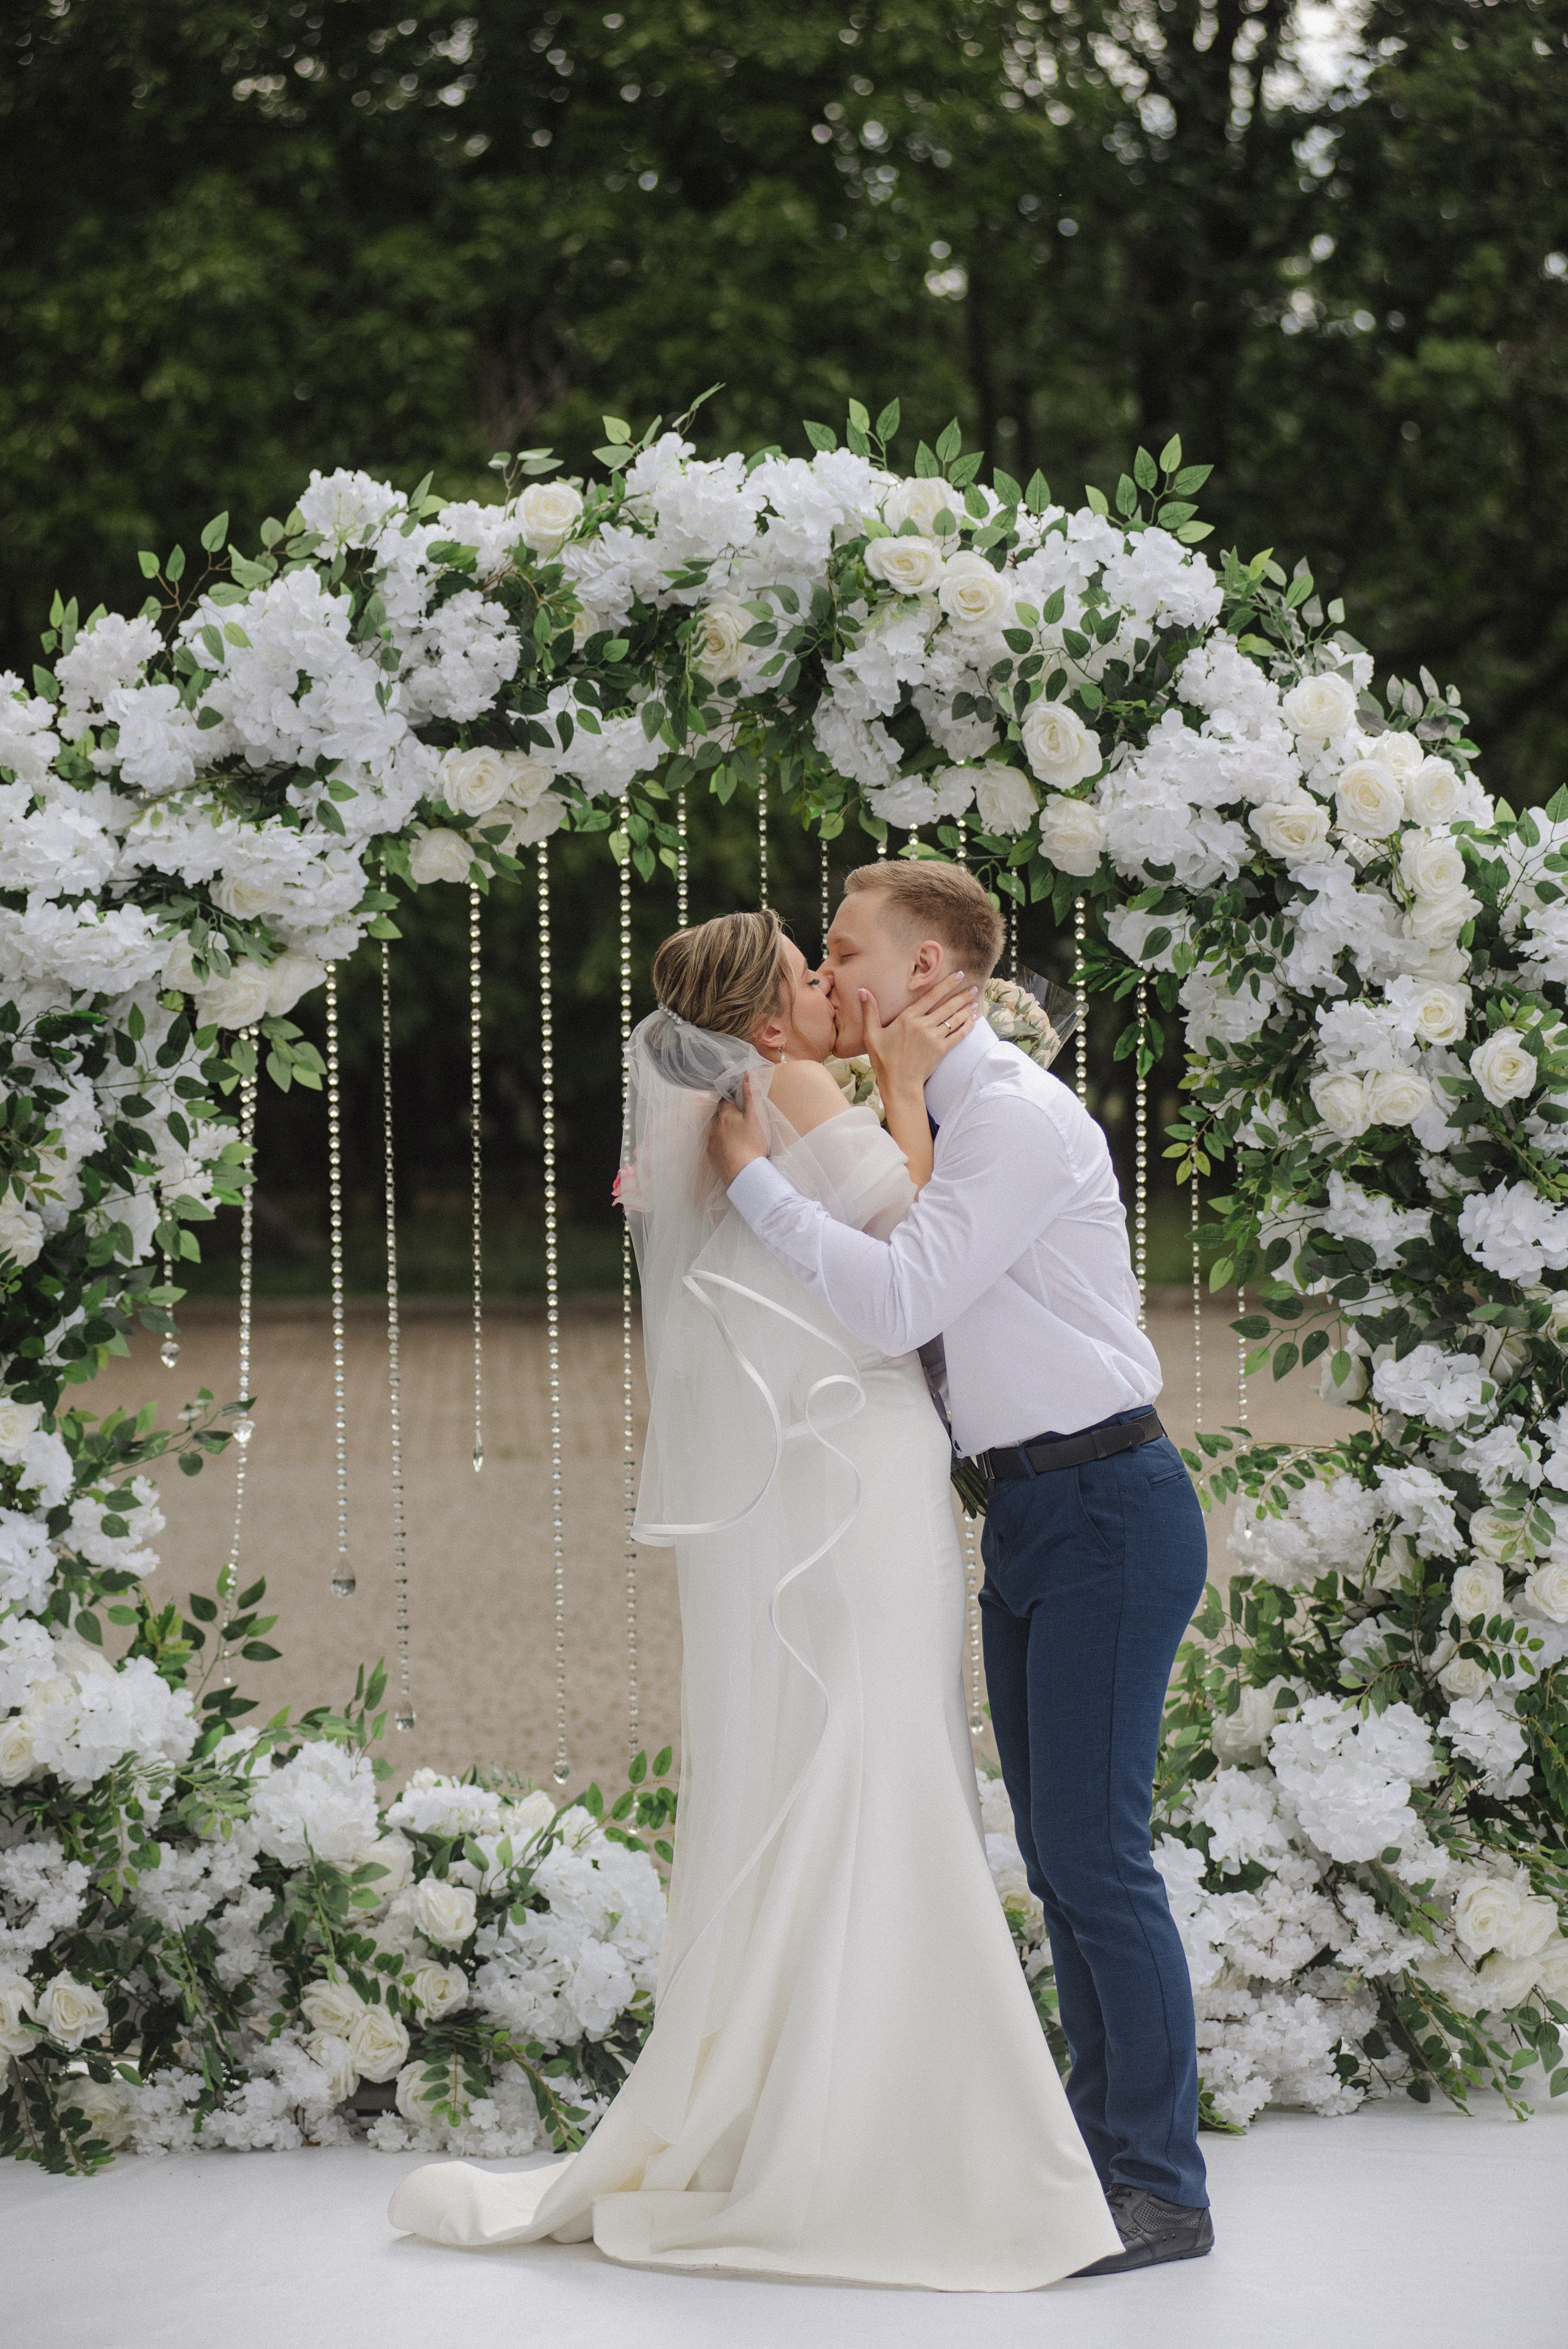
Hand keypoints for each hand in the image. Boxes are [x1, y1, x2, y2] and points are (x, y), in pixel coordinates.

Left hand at [707, 1073, 769, 1186]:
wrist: (745, 1174)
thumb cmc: (753, 1144)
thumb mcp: (756, 1116)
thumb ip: (751, 1094)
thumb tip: (748, 1073)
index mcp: (725, 1114)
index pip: (724, 1100)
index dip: (731, 1099)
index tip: (738, 1101)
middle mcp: (715, 1126)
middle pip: (719, 1115)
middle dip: (727, 1114)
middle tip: (740, 1118)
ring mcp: (712, 1142)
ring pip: (715, 1130)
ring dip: (723, 1129)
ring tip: (736, 1134)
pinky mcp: (712, 1156)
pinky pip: (714, 1145)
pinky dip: (721, 1143)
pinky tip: (731, 1148)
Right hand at [862, 969, 979, 1097]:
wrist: (899, 1084)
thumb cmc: (883, 1060)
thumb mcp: (871, 1035)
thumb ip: (870, 1011)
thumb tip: (862, 990)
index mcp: (907, 1018)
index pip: (930, 996)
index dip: (946, 984)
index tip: (958, 975)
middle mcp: (923, 1025)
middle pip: (947, 1006)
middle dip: (962, 995)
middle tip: (973, 987)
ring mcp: (934, 1038)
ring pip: (954, 1019)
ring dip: (967, 1009)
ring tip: (975, 1001)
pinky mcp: (941, 1050)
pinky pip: (958, 1035)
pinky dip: (967, 1026)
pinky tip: (973, 1020)